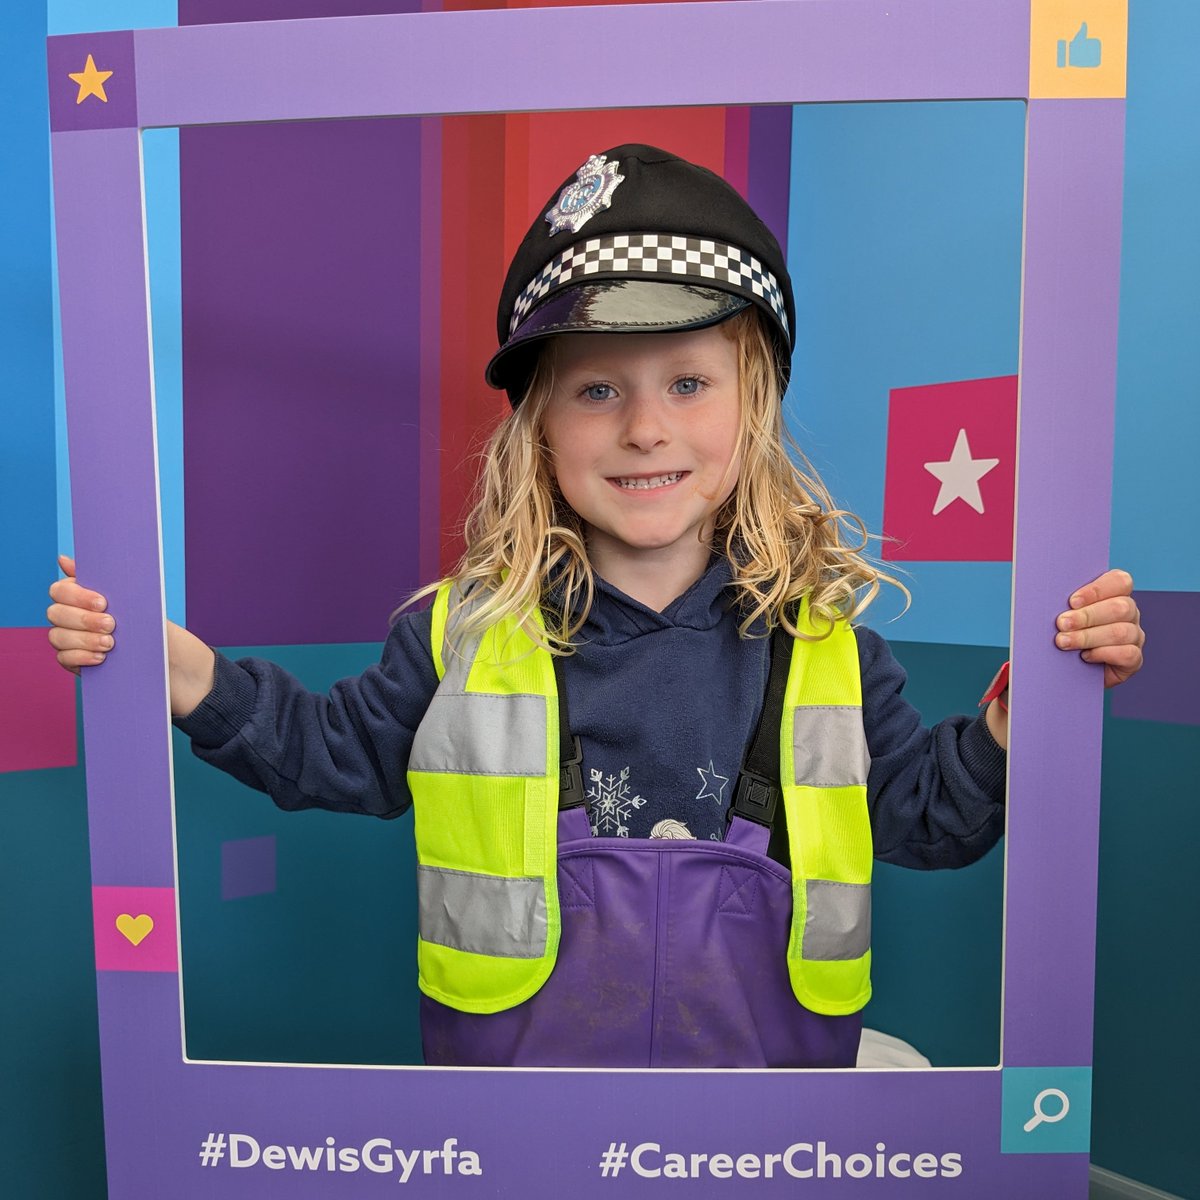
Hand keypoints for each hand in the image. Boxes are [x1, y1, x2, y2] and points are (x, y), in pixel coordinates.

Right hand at [47, 553, 215, 714]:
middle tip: (112, 625)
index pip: (60, 590)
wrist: (175, 662)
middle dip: (82, 619)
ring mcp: (73, 641)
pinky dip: (80, 657)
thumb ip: (108, 581)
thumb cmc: (155, 626)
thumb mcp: (139, 601)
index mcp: (84, 596)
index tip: (103, 603)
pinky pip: (64, 659)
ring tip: (110, 644)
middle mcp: (73, 616)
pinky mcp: (77, 663)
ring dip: (83, 639)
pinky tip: (101, 658)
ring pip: (57, 636)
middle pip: (55, 613)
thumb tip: (65, 559)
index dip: (77, 596)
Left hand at [1055, 569, 1143, 687]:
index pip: (1120, 581)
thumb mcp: (1063, 612)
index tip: (1072, 601)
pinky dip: (1104, 654)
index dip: (1097, 590)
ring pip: (1122, 632)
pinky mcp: (1134, 659)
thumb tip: (1043, 588)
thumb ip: (1062, 601)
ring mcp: (1134, 636)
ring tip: (1064, 642)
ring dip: (1088, 637)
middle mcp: (1129, 613)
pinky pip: (1127, 654)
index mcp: (1115, 594)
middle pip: (1120, 607)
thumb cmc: (1063, 631)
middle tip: (1062, 623)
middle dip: (1087, 616)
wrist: (1067, 668)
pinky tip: (1085, 656)